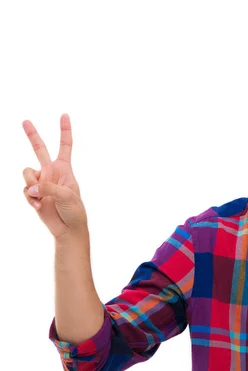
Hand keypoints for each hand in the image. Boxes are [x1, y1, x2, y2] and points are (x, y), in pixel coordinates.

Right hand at [22, 114, 87, 238]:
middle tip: (25, 120)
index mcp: (65, 169)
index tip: (65, 115)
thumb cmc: (74, 211)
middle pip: (39, 149)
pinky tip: (38, 206)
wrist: (67, 229)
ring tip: (41, 196)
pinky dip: (29, 197)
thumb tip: (31, 187)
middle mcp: (51, 172)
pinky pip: (25, 189)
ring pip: (27, 172)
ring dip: (32, 184)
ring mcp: (41, 182)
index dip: (65, 130)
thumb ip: (48, 187)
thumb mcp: (66, 196)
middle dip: (32, 134)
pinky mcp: (32, 194)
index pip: (65, 146)